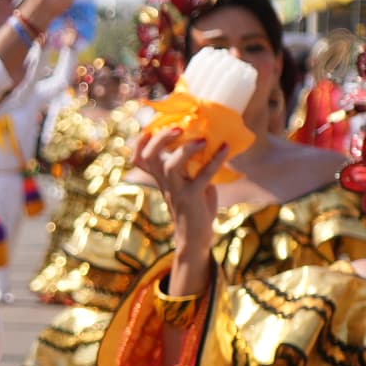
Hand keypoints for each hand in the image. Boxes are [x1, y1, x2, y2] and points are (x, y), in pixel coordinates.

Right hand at [131, 121, 223, 287]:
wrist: (196, 238)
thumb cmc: (195, 208)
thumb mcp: (190, 183)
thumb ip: (192, 165)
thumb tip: (208, 139)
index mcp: (161, 177)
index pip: (139, 159)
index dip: (139, 143)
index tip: (149, 128)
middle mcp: (165, 182)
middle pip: (149, 157)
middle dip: (160, 139)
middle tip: (178, 127)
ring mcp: (177, 190)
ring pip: (171, 166)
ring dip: (186, 149)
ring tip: (203, 139)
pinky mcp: (192, 198)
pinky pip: (203, 176)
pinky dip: (216, 159)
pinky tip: (226, 148)